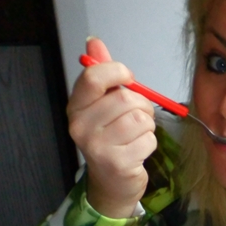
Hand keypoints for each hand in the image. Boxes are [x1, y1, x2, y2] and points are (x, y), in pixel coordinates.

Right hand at [67, 38, 156, 217]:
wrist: (111, 183)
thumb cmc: (110, 138)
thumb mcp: (101, 105)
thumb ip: (101, 73)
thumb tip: (94, 42)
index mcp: (75, 107)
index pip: (94, 77)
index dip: (118, 72)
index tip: (128, 79)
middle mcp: (81, 127)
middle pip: (124, 99)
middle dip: (141, 104)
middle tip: (139, 114)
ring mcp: (99, 147)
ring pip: (140, 119)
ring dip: (147, 124)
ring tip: (138, 133)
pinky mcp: (119, 163)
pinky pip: (148, 140)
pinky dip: (150, 142)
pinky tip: (139, 149)